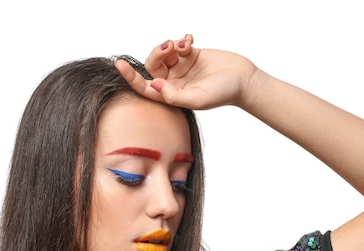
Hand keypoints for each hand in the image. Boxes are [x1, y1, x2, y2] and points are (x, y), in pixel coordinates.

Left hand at [115, 34, 258, 109]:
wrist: (243, 79)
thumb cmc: (223, 93)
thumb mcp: (198, 98)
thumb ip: (174, 96)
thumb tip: (153, 85)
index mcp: (171, 96)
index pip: (145, 88)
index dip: (131, 77)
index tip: (119, 65)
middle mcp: (174, 83)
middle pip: (152, 66)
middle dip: (157, 53)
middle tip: (170, 46)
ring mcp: (181, 68)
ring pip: (163, 53)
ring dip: (169, 44)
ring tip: (183, 44)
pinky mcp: (190, 55)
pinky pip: (177, 44)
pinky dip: (181, 39)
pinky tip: (191, 40)